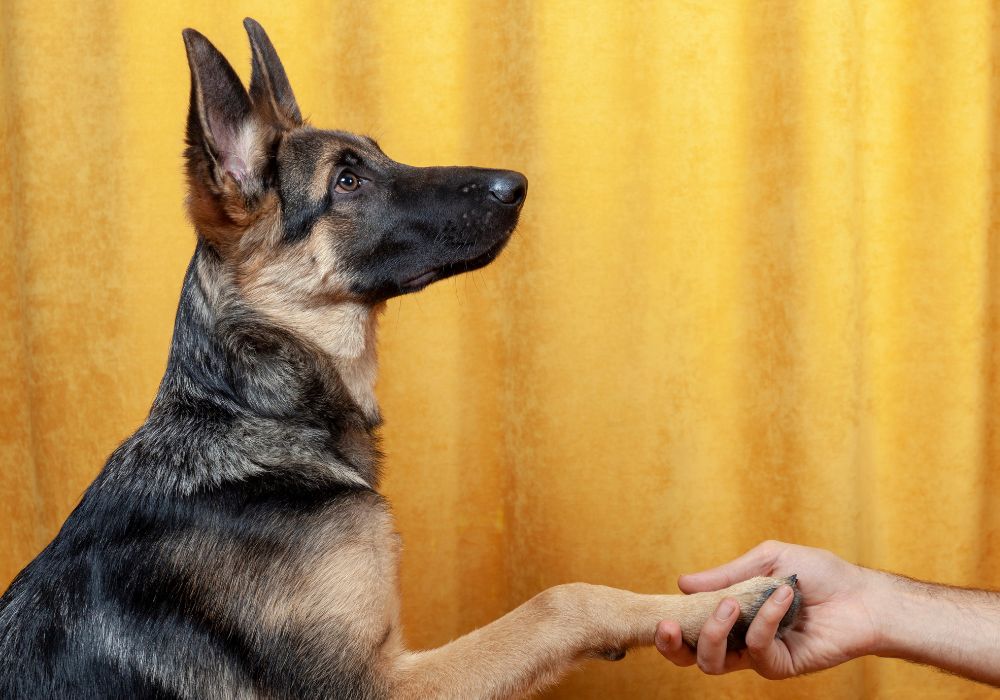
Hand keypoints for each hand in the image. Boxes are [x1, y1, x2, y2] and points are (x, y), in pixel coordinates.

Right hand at [655, 540, 880, 677]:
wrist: (862, 595)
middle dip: (673, 645)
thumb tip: (680, 583)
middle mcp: (740, 638)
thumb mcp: (766, 561)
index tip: (659, 613)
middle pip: (693, 657)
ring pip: (715, 663)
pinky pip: (757, 649)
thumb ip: (725, 575)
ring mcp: (759, 654)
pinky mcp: (781, 665)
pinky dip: (764, 620)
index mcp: (731, 614)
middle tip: (671, 624)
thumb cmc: (818, 574)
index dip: (669, 626)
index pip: (690, 628)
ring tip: (730, 604)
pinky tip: (782, 597)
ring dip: (713, 631)